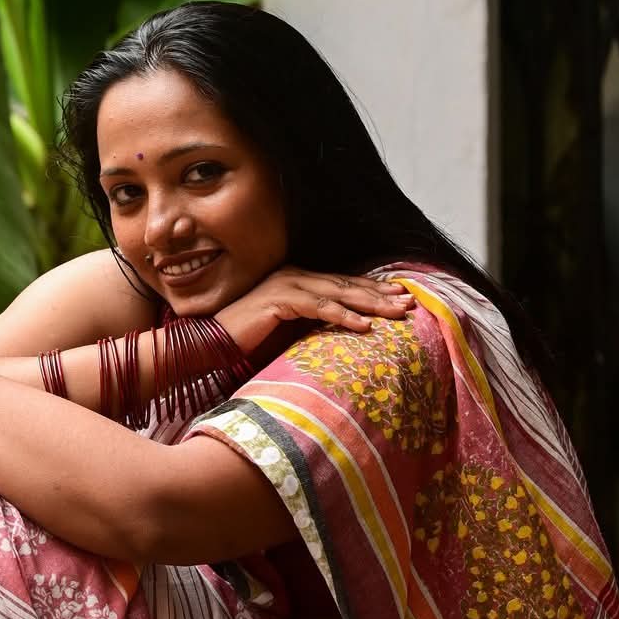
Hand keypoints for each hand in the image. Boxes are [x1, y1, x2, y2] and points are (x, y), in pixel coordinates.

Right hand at [218, 268, 413, 357]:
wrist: (210, 342)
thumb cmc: (245, 340)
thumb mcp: (285, 330)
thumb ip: (309, 325)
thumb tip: (339, 334)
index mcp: (296, 280)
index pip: (341, 284)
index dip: (371, 290)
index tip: (399, 296)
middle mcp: (293, 276)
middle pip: (345, 285)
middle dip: (379, 294)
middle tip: (408, 301)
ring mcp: (286, 285)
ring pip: (337, 293)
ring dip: (369, 303)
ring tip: (396, 313)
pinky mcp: (279, 300)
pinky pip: (318, 307)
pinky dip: (342, 316)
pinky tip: (364, 326)